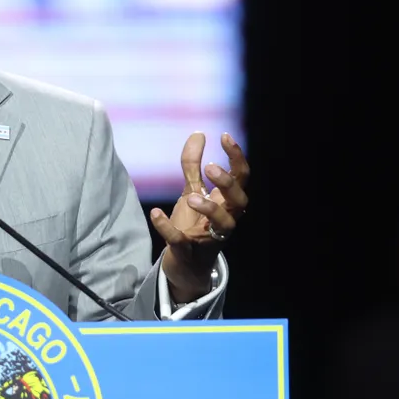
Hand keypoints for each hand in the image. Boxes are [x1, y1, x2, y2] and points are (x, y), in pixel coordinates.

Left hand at [149, 132, 249, 302]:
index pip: (242, 177)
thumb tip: (198, 133)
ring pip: (223, 224)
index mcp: (227, 202)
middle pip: (240, 200)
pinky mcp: (189, 252)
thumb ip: (193, 165)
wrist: (185, 265)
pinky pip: (181, 242)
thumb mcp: (192, 191)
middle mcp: (225, 220)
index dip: (236, 157)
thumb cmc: (194, 224)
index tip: (224, 136)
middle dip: (228, 183)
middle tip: (210, 168)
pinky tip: (156, 212)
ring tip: (191, 196)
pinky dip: (167, 228)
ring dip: (210, 208)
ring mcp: (209, 238)